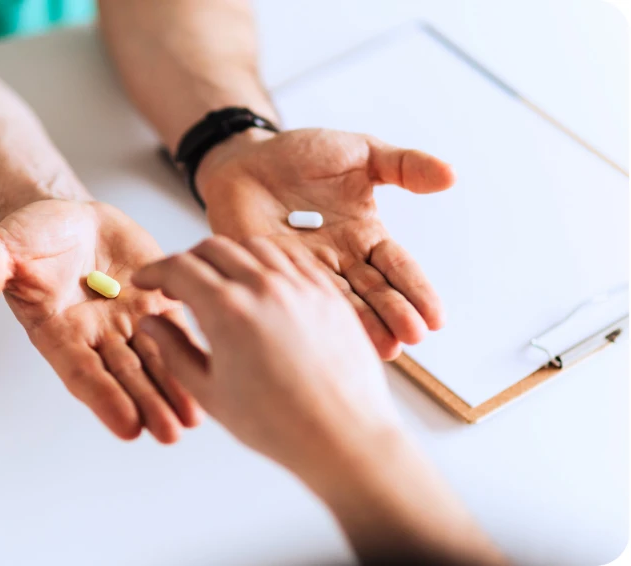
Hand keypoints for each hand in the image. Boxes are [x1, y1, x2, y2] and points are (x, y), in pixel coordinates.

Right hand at [0, 199, 198, 442]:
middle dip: (147, 404)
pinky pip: (176, 330)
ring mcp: (127, 321)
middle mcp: (95, 335)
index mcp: (57, 331)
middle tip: (169, 432)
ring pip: (154, 361)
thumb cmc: (35, 237)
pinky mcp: (156, 302)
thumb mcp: (5, 244)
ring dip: (173, 390)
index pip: (82, 371)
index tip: (127, 425)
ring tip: (193, 419)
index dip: (104, 398)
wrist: (71, 219)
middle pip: (124, 376)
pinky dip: (191, 352)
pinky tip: (210, 373)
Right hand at [132, 235, 399, 477]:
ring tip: (220, 280)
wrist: (344, 437)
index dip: (155, 271)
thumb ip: (173, 350)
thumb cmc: (279, 426)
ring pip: (254, 247)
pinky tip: (262, 282)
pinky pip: (292, 259)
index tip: (146, 281)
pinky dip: (268, 261)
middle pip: (213, 248)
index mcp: (228, 311)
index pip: (179, 268)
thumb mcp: (210, 392)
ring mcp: (301, 286)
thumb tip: (151, 323)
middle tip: (178, 283)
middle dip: (187, 260)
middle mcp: (264, 287)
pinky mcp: (328, 293)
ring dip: (228, 255)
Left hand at [195, 128, 456, 359]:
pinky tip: (330, 336)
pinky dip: (313, 317)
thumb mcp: (359, 152)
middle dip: (395, 315)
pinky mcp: (272, 275)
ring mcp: (306, 271)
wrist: (244, 159)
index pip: (398, 268)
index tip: (437, 319)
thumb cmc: (301, 155)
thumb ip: (402, 165)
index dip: (417, 292)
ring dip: (363, 327)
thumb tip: (451, 175)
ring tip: (384, 348)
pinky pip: (296, 296)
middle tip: (412, 337)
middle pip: (374, 293)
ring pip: (340, 303)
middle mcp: (341, 260)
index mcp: (365, 235)